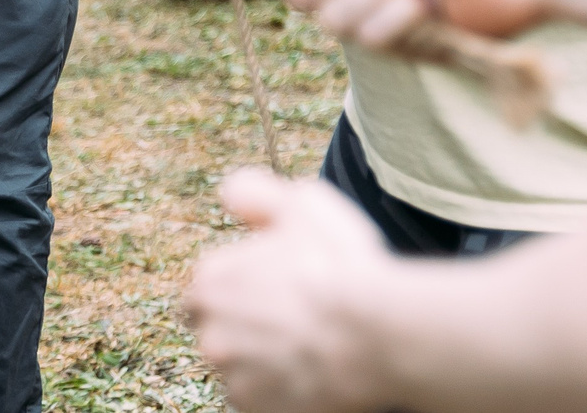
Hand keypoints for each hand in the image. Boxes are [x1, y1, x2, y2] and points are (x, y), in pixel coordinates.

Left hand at [188, 170, 395, 412]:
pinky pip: (266, 401)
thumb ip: (255, 193)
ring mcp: (237, 380)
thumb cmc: (342, 266)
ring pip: (243, 370)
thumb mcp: (301, 203)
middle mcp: (212, 335)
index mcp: (210, 283)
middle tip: (293, 322)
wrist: (379, 335)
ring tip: (310, 348)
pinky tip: (314, 373)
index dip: (241, 290)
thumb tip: (230, 197)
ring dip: (265, 362)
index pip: (207, 292)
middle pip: (221, 333)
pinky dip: (283, 392)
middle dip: (247, 329)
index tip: (274, 290)